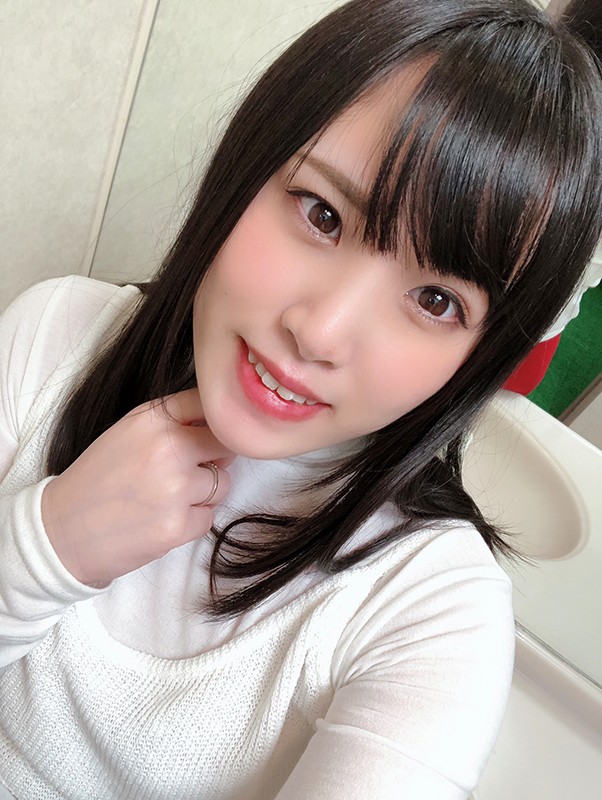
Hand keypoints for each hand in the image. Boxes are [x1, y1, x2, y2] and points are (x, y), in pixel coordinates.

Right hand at [41, 389, 233, 586]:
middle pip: (225, 445)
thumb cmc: (97, 480)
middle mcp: (166, 448)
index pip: (207, 404)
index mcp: (151, 420)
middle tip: (186, 470)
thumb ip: (172, 421)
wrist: (61, 531)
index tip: (203, 435)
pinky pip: (208, 518)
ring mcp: (174, 489)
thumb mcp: (127, 432)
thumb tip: (220, 425)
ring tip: (167, 498)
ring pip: (222, 484)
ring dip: (203, 493)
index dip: (212, 422)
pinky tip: (162, 519)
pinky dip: (192, 522)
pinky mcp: (177, 526)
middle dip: (214, 458)